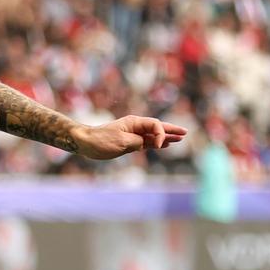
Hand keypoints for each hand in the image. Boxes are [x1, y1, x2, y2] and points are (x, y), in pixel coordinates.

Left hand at [72, 115, 187, 159]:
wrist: (84, 142)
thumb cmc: (100, 141)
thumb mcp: (121, 142)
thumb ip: (137, 142)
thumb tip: (145, 144)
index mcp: (134, 122)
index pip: (155, 126)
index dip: (160, 135)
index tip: (157, 146)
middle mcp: (135, 126)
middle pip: (157, 127)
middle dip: (171, 130)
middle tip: (185, 133)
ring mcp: (132, 134)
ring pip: (153, 135)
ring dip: (166, 137)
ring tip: (179, 138)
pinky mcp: (128, 142)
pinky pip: (146, 142)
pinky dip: (156, 143)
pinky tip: (163, 145)